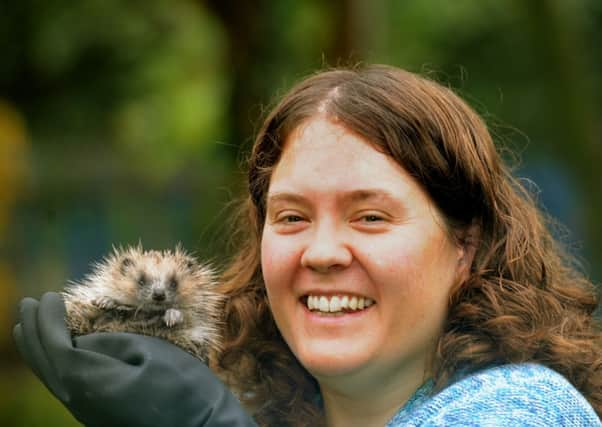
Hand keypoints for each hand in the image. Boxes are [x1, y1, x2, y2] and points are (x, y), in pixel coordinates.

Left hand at [13, 292, 257, 426]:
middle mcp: (80, 402)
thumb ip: (110, 343)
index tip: (50, 295)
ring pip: (51, 378)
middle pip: (45, 364)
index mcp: (90, 383)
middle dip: (33, 332)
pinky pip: (64, 386)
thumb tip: (81, 341)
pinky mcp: (99, 415)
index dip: (48, 319)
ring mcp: (88, 413)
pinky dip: (54, 363)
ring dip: (39, 348)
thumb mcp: (149, 353)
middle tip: (27, 304)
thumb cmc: (184, 387)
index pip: (56, 346)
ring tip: (32, 326)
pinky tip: (60, 353)